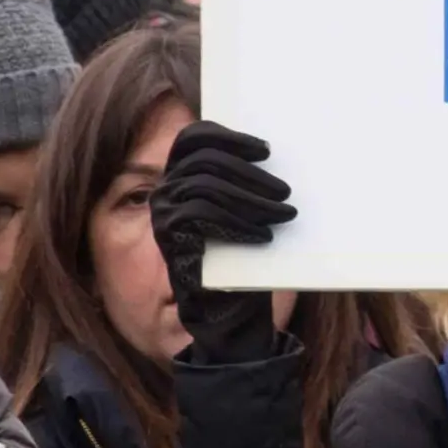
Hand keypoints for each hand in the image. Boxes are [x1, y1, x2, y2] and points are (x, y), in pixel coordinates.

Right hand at [150, 122, 293, 364]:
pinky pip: (203, 213)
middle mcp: (164, 189)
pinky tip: (263, 236)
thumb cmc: (240, 256)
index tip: (266, 149)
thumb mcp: (242, 210)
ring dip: (251, 198)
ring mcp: (162, 212)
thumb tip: (273, 153)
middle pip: (205, 159)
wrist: (226, 310)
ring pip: (206, 185)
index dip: (229, 137)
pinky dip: (238, 222)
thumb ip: (241, 181)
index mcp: (180, 175)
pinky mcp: (167, 235)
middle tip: (285, 190)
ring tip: (283, 213)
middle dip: (250, 172)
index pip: (193, 137)